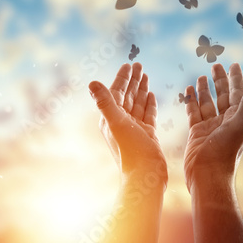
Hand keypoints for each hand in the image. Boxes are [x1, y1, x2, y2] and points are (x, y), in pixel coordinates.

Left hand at [89, 63, 166, 188]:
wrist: (145, 177)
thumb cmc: (131, 152)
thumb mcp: (117, 123)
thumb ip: (105, 102)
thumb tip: (92, 82)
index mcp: (111, 118)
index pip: (116, 92)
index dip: (123, 78)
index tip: (129, 65)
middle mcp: (121, 122)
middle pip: (127, 95)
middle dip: (133, 80)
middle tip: (139, 65)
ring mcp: (134, 128)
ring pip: (137, 103)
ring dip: (141, 89)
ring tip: (146, 75)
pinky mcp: (146, 135)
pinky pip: (147, 114)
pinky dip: (149, 103)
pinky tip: (151, 95)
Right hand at [183, 63, 242, 192]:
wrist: (207, 176)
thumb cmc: (224, 154)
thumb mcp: (238, 126)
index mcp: (237, 119)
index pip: (237, 93)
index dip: (236, 78)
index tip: (233, 64)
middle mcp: (224, 121)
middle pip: (222, 95)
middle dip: (219, 80)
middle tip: (215, 65)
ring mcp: (210, 126)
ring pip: (207, 102)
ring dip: (204, 89)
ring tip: (201, 76)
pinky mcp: (196, 132)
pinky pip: (194, 112)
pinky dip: (191, 101)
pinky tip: (188, 91)